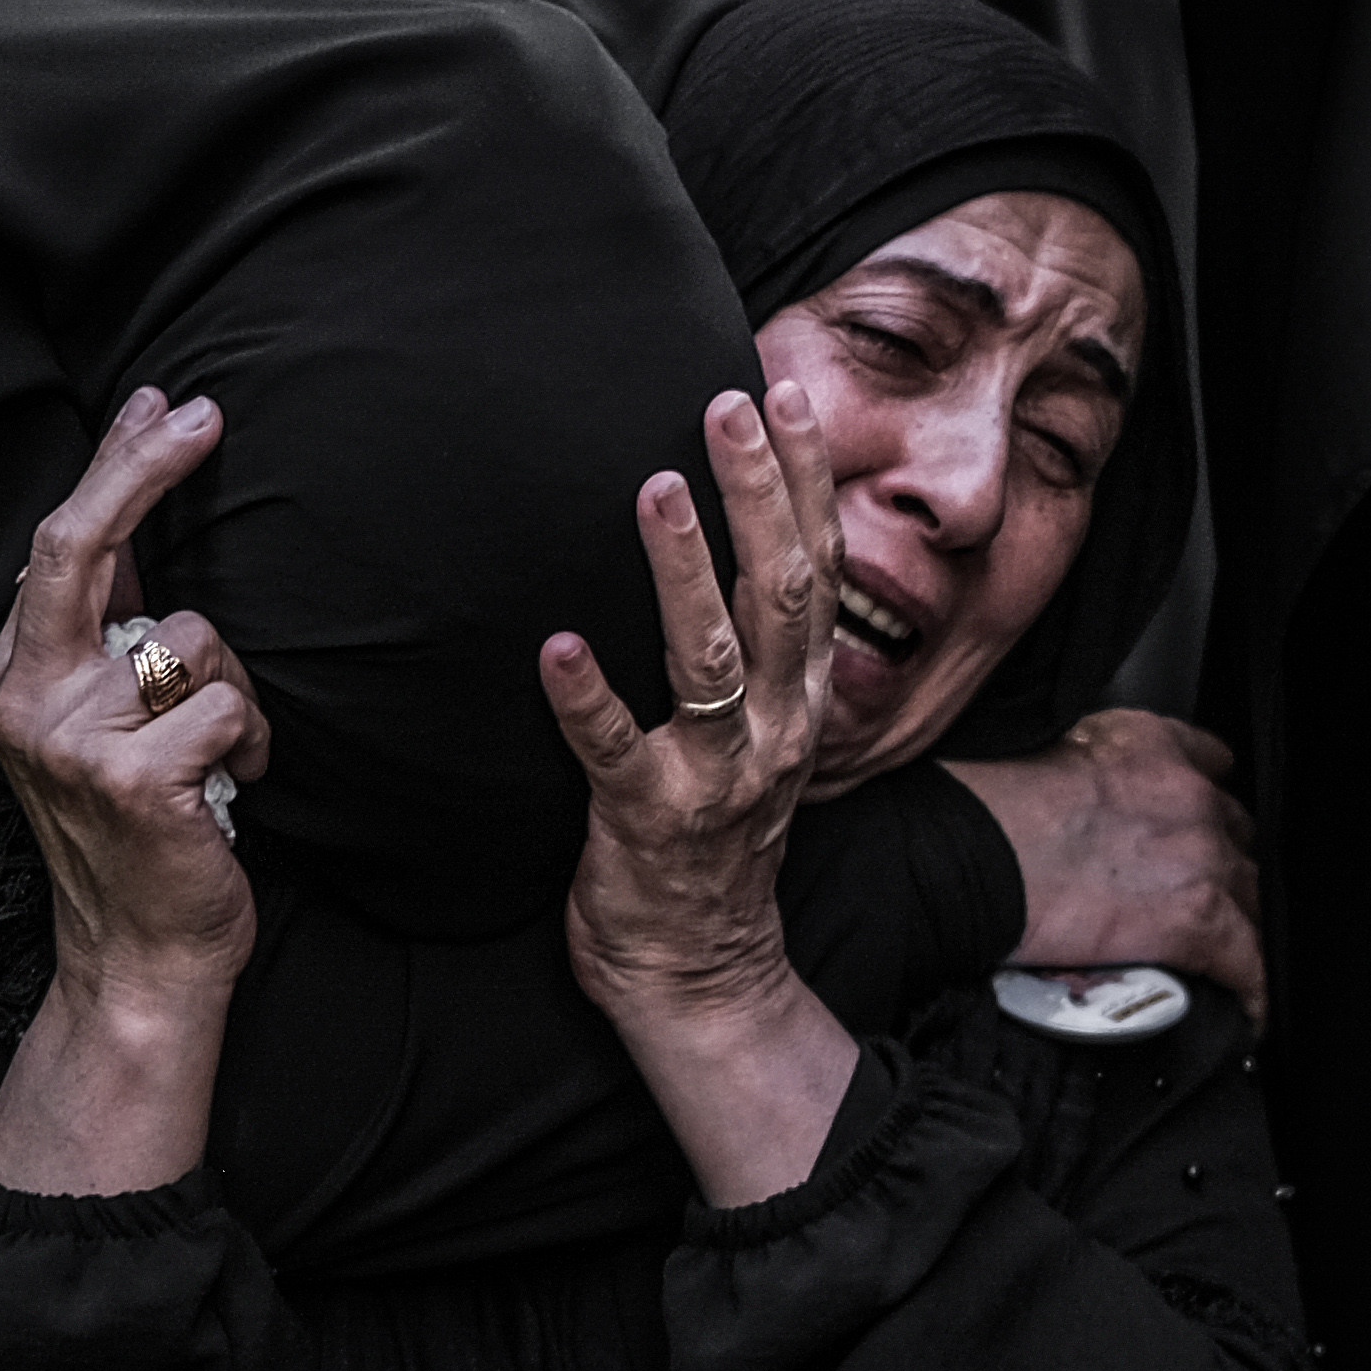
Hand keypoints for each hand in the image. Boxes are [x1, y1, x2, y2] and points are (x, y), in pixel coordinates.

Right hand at [0, 387, 271, 1191]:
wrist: (139, 957)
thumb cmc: (139, 832)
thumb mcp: (103, 719)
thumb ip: (112, 626)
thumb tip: (134, 502)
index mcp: (10, 676)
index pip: (60, 545)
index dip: (115, 466)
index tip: (165, 403)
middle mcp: (24, 699)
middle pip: (81, 547)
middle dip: (142, 470)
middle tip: (204, 415)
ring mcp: (70, 739)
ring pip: (189, 637)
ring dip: (235, 686)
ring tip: (223, 750)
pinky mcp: (129, 778)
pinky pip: (225, 706)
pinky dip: (250, 739)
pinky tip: (235, 784)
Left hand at [538, 382, 862, 1205]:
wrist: (699, 975)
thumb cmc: (710, 841)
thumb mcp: (756, 737)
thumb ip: (748, 652)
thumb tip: (719, 542)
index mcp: (800, 699)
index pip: (815, 569)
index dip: (805, 481)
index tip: (784, 395)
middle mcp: (773, 730)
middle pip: (778, 591)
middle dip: (758, 492)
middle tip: (725, 405)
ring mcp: (715, 778)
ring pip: (710, 658)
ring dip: (681, 570)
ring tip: (655, 489)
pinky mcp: (646, 822)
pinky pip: (614, 752)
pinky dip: (586, 699)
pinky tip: (555, 646)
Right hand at [941, 709, 1266, 1024]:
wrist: (965, 857)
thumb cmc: (981, 808)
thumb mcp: (1046, 751)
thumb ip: (1091, 769)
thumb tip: (1083, 805)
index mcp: (1151, 745)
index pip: (1212, 765)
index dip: (1201, 803)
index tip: (1189, 824)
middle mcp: (1190, 794)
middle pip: (1237, 837)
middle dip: (1219, 864)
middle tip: (1186, 896)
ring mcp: (1202, 856)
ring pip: (1252, 896)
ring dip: (1238, 924)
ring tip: (1220, 956)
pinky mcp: (1196, 920)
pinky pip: (1250, 961)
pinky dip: (1252, 987)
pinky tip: (1248, 1005)